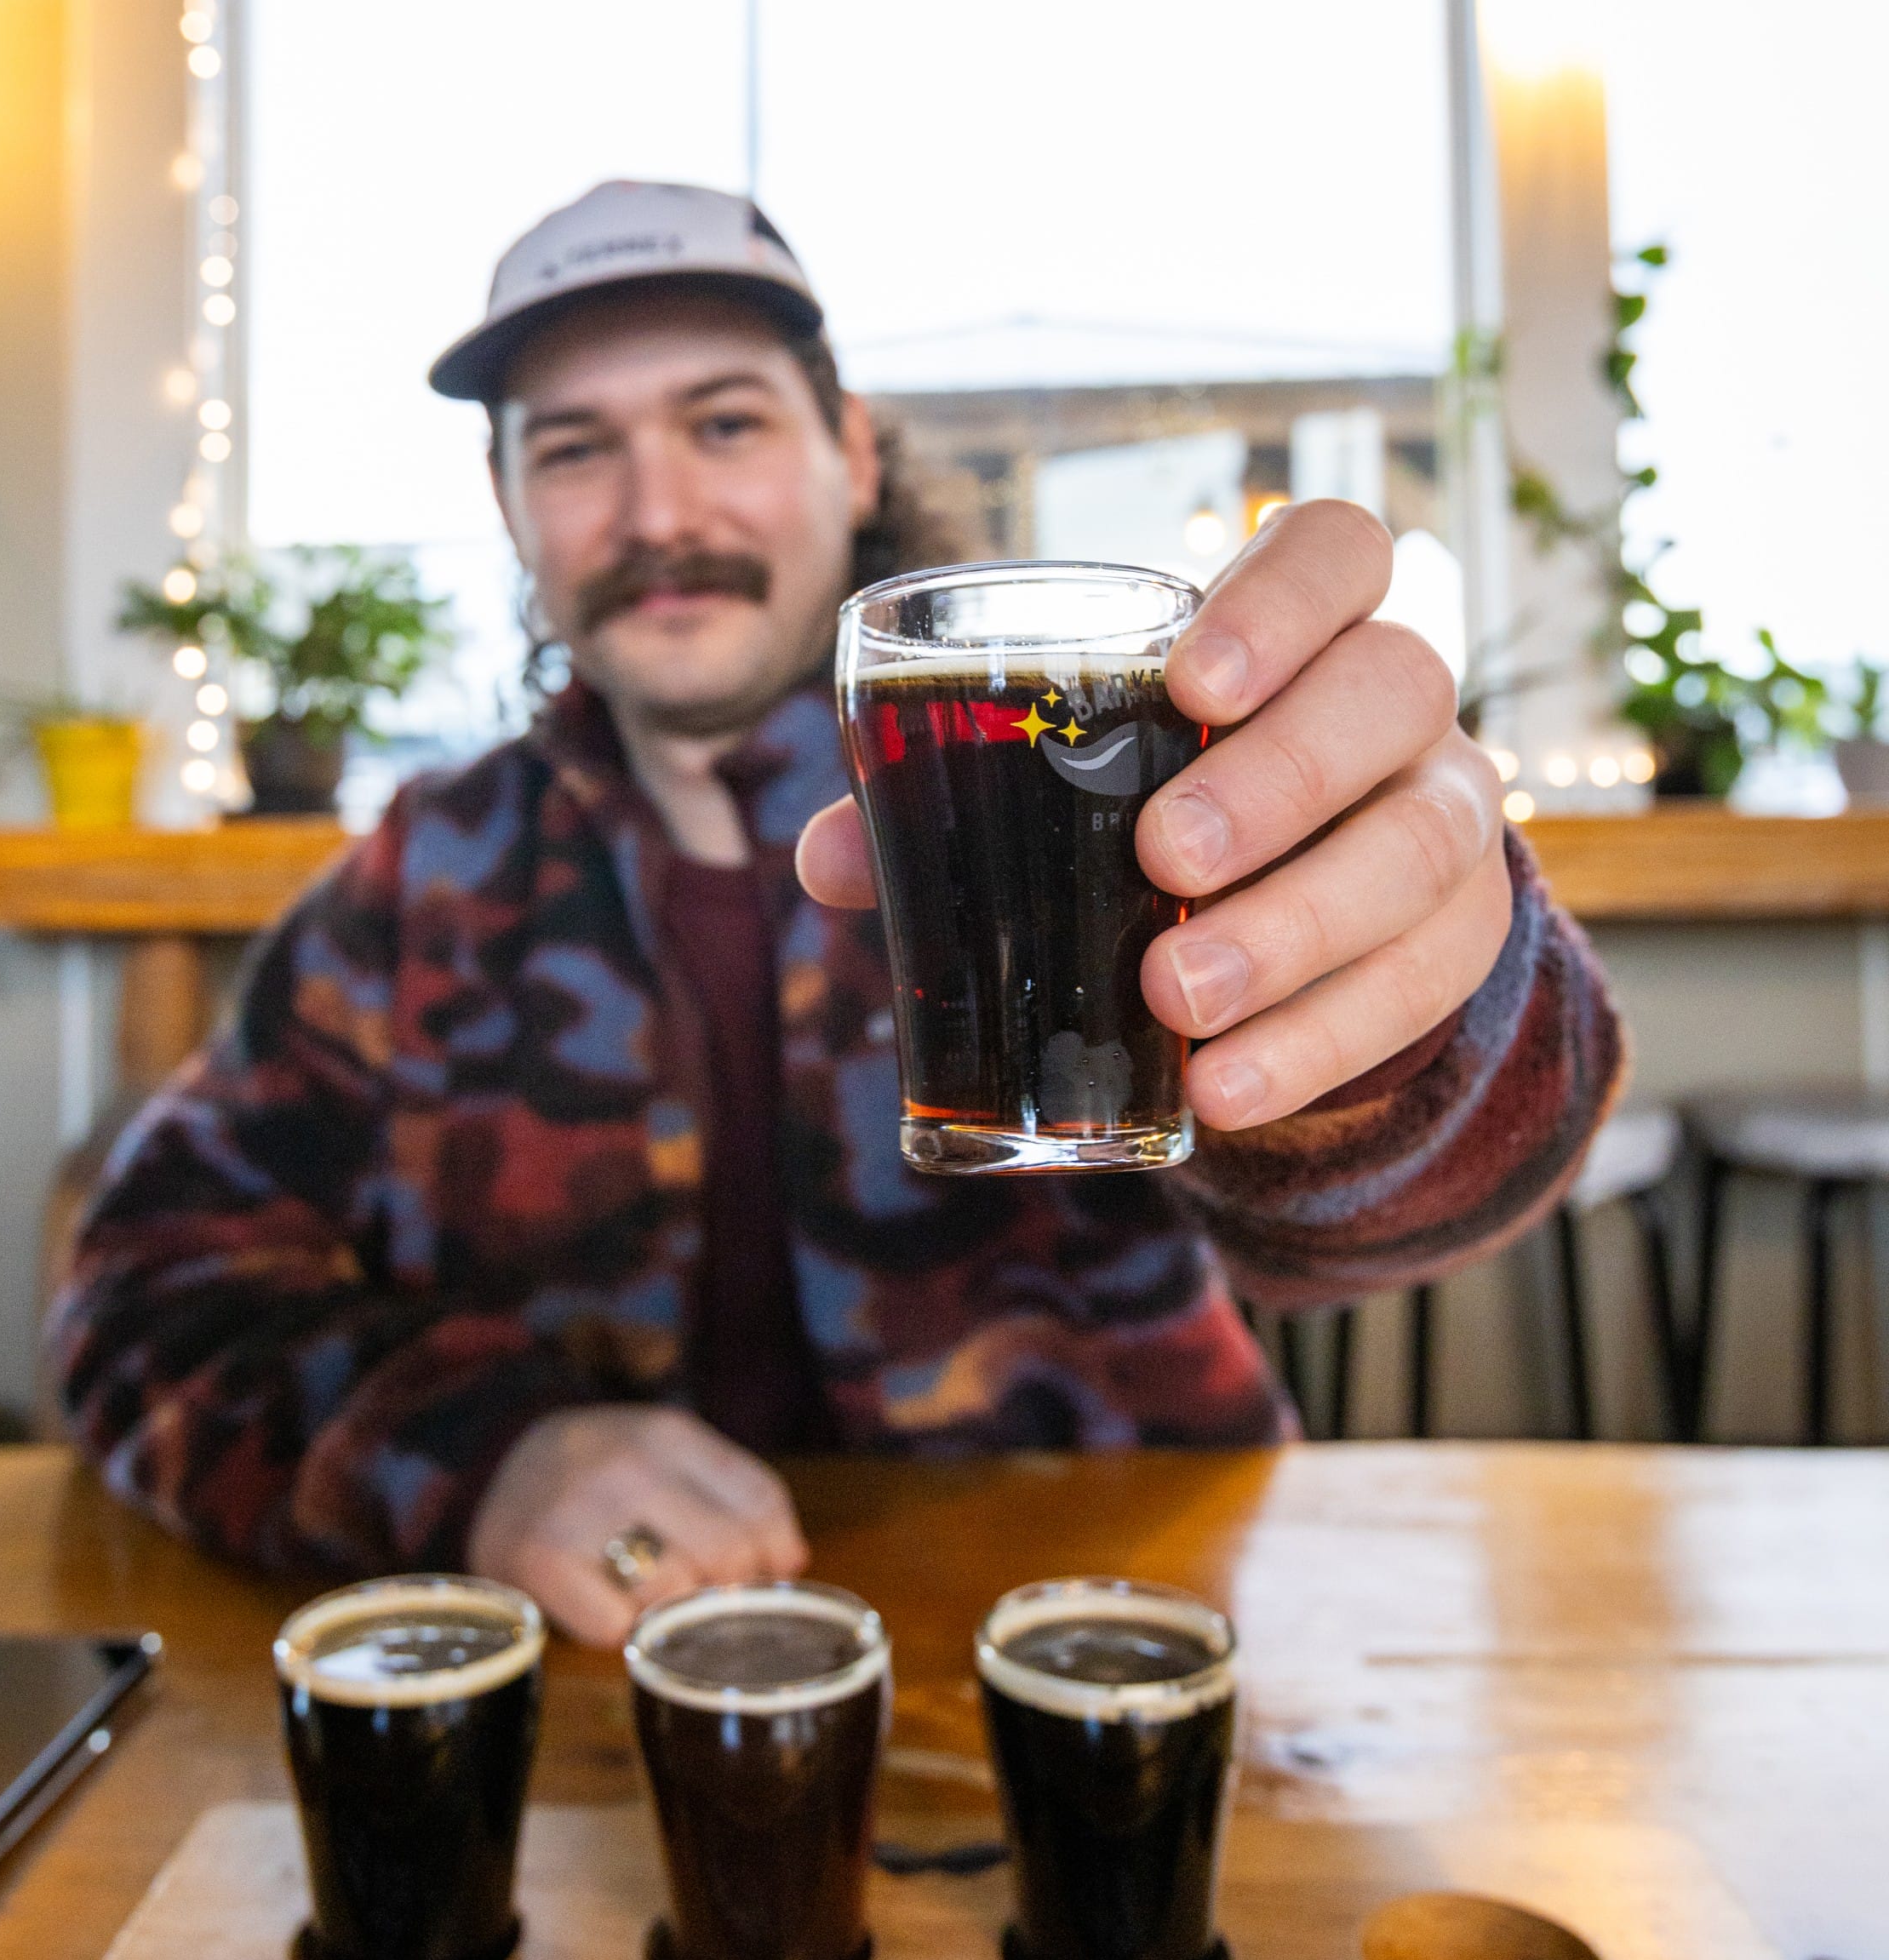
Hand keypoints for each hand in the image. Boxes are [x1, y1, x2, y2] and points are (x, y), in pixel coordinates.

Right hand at [464, 1404, 808, 1645]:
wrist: (497, 1467)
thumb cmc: (604, 1476)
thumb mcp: (668, 1458)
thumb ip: (735, 1497)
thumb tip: (791, 1563)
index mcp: (668, 1432)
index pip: (760, 1502)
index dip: (772, 1551)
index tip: (754, 1570)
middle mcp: (626, 1462)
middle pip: (728, 1555)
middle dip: (722, 1589)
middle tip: (695, 1593)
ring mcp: (578, 1508)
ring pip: (674, 1594)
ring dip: (667, 1612)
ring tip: (641, 1592)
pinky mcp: (537, 1558)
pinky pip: (615, 1627)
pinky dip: (617, 1631)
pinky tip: (602, 1604)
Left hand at [797, 501, 1510, 1130]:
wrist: (1288, 927)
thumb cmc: (1156, 813)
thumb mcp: (1069, 791)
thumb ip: (950, 806)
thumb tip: (823, 859)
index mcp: (1298, 630)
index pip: (1338, 552)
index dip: (1283, 599)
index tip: (1192, 680)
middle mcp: (1395, 704)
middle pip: (1394, 689)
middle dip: (1279, 775)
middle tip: (1164, 859)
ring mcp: (1443, 815)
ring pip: (1420, 844)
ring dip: (1296, 926)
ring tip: (1177, 997)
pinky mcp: (1457, 937)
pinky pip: (1422, 983)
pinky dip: (1319, 1043)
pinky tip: (1223, 1087)